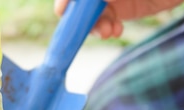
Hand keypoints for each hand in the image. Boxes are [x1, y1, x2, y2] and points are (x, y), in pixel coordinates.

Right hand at [54, 0, 183, 37]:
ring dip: (95, 26)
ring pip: (89, 14)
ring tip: (109, 32)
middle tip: (95, 26)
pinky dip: (107, 29)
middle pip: (79, 4)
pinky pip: (104, 21)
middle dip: (81, 17)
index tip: (64, 11)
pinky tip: (116, 30)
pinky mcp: (119, 8)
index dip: (65, 0)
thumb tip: (81, 1)